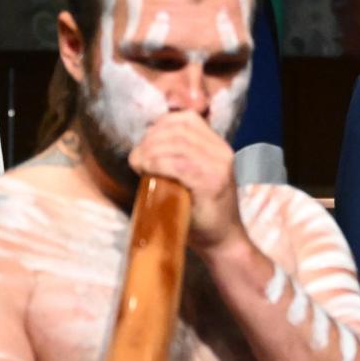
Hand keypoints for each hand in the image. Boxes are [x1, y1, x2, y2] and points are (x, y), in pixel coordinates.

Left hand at [128, 110, 242, 251]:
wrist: (223, 241)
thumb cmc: (200, 212)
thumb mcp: (193, 177)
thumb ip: (179, 158)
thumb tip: (145, 145)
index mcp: (219, 146)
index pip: (186, 119)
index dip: (159, 126)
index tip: (145, 145)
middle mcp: (223, 152)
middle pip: (178, 129)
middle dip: (150, 140)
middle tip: (136, 159)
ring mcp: (219, 167)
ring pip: (177, 143)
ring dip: (150, 152)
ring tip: (139, 166)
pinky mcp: (212, 183)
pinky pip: (179, 164)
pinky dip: (157, 164)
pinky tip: (147, 172)